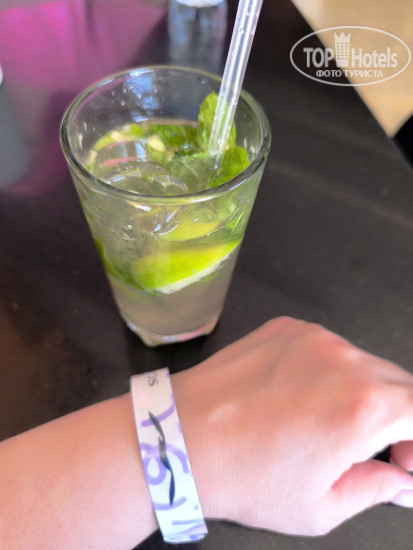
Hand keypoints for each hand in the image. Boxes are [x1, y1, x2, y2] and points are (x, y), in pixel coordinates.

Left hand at [171, 317, 412, 535]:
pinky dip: (330, 370)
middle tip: (377, 448)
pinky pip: (327, 346)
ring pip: (363, 362)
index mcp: (363, 406)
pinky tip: (302, 397)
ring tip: (332, 423)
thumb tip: (400, 480)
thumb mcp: (321, 506)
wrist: (181, 437)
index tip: (404, 461)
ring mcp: (312, 336)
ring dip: (363, 391)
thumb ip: (376, 488)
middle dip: (399, 417)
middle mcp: (344, 359)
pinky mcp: (286, 327)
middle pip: (398, 383)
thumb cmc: (246, 477)